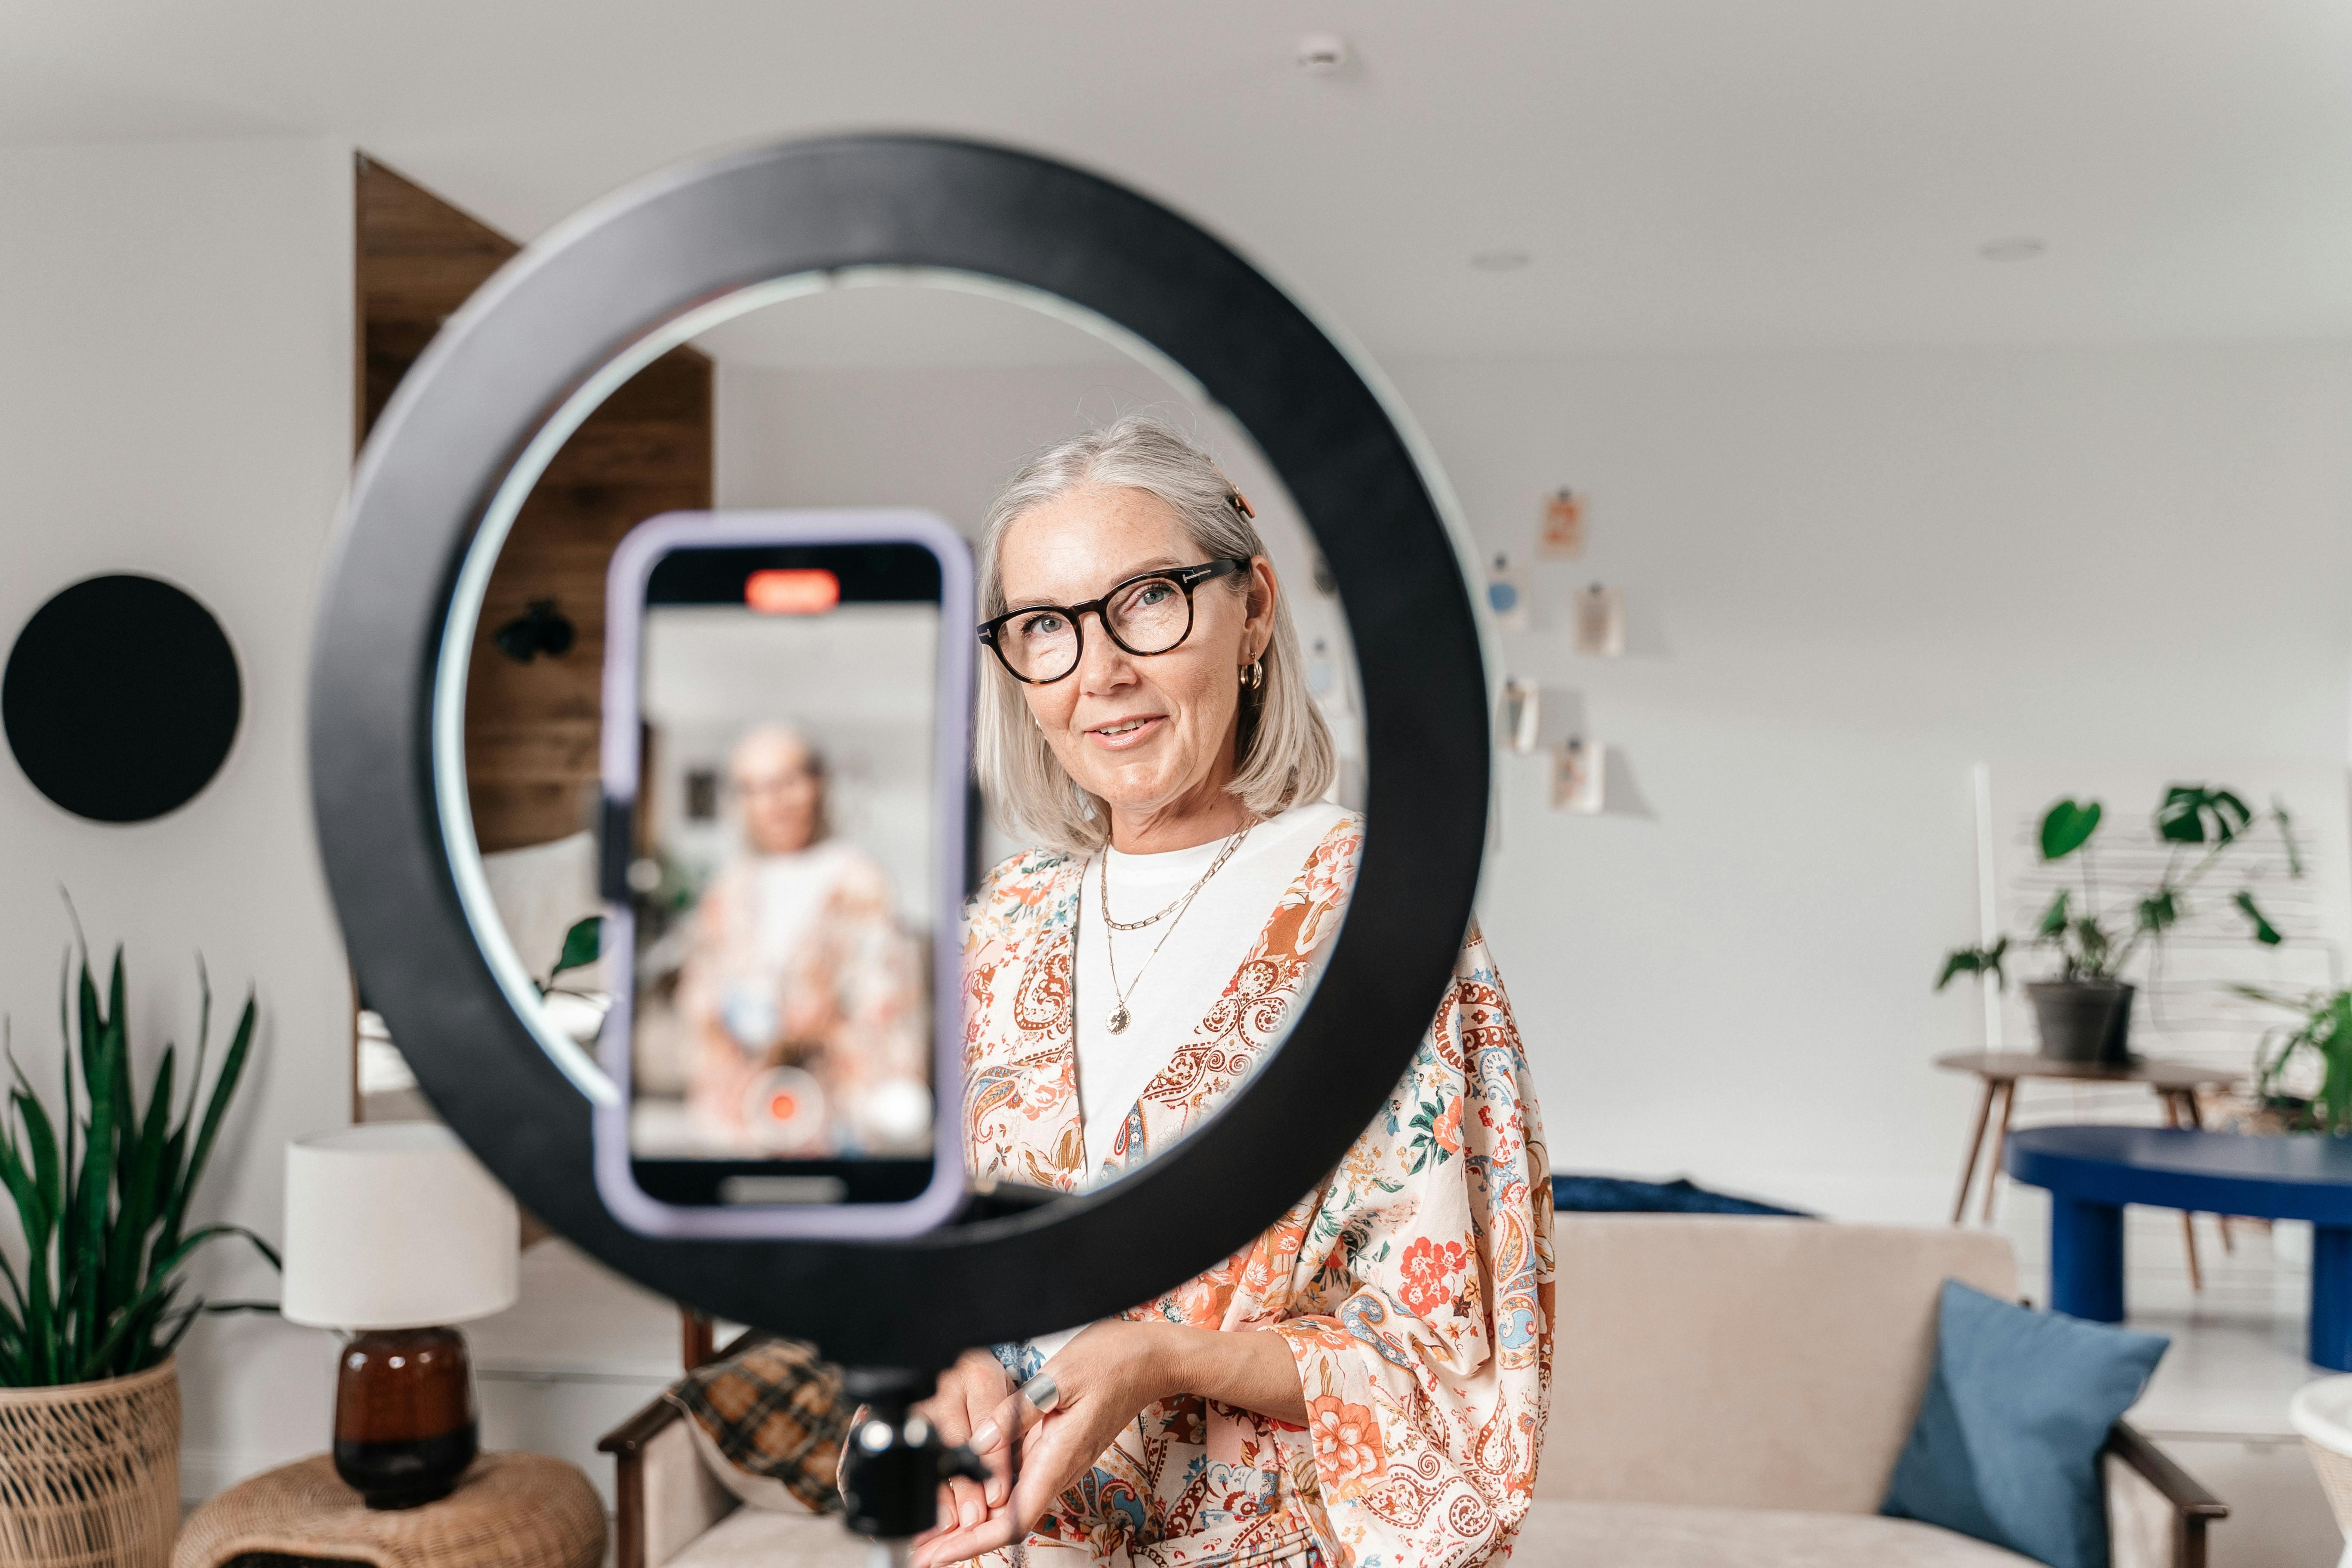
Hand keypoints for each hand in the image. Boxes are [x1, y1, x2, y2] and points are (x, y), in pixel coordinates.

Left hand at [909, 1322, 1167, 1567]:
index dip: (974, 1542)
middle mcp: (1061, 1467)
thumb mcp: (1061, 1376)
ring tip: (935, 1530)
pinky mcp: (1061, 1448)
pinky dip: (991, 1497)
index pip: (1014, 1518)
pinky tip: (969, 1493)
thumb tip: (978, 1443)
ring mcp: (1062, 1461)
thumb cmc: (1115, 1361)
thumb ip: (1018, 1411)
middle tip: (922, 1553)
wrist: (1155, 1360)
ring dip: (974, 1523)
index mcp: (1060, 1456)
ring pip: (1013, 1506)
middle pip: (1008, 1521)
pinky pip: (1023, 1483)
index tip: (939, 1555)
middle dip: (963, 1541)